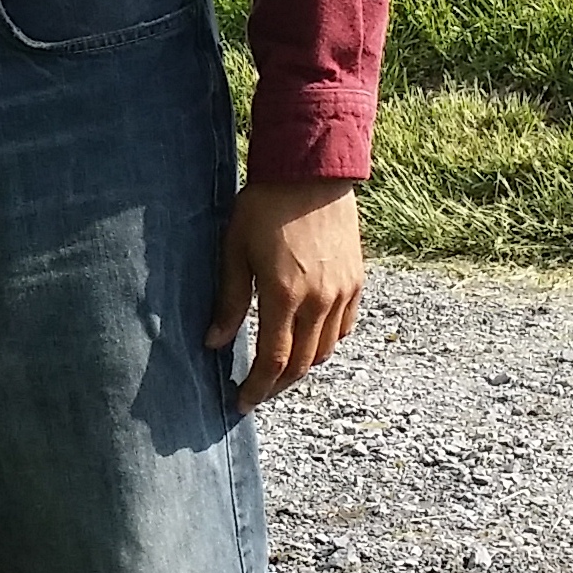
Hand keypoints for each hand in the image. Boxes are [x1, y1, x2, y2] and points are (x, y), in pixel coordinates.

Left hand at [207, 180, 363, 409]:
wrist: (311, 170)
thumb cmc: (265, 206)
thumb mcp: (235, 250)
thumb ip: (228, 300)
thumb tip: (215, 342)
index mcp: (284, 295)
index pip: (273, 360)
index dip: (257, 388)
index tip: (242, 402)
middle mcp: (319, 300)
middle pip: (301, 363)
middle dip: (277, 385)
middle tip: (257, 393)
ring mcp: (342, 292)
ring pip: (326, 349)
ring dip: (301, 365)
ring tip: (279, 367)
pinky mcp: (357, 280)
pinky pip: (345, 327)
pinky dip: (326, 342)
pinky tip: (308, 339)